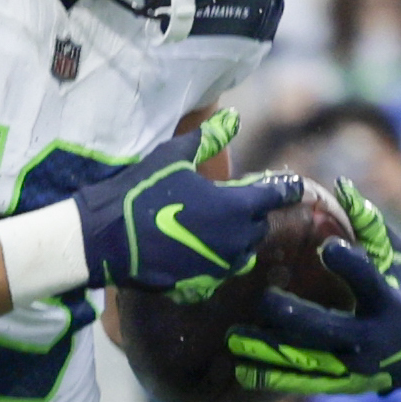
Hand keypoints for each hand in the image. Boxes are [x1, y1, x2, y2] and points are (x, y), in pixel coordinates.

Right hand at [63, 118, 304, 300]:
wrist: (107, 238)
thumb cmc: (142, 192)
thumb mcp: (174, 158)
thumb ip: (208, 139)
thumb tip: (233, 117)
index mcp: (237, 207)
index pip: (277, 194)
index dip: (286, 187)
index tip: (293, 185)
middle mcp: (236, 239)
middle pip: (259, 226)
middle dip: (251, 214)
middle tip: (233, 202)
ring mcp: (219, 266)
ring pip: (242, 252)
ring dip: (235, 239)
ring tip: (214, 227)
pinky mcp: (200, 284)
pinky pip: (219, 272)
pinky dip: (214, 260)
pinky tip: (195, 249)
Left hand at [222, 183, 400, 395]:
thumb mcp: (398, 259)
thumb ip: (370, 226)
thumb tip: (342, 186)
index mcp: (389, 303)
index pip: (370, 282)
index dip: (351, 266)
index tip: (328, 248)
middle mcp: (372, 340)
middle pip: (330, 328)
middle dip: (297, 317)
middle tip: (264, 301)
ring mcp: (354, 367)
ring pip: (308, 361)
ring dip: (271, 352)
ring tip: (236, 339)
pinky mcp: (339, 384)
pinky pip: (302, 382)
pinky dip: (273, 377)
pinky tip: (242, 368)